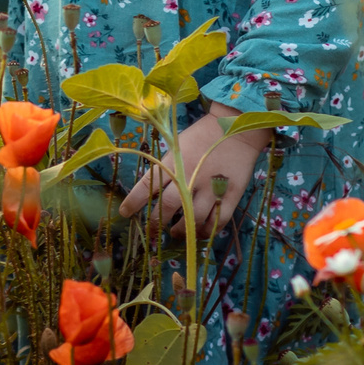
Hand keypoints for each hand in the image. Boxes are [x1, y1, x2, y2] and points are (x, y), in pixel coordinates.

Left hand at [118, 105, 267, 236]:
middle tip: (153, 229)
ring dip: (180, 230)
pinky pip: (217, 221)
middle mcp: (191, 177)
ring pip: (192, 219)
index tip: (125, 213)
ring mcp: (212, 188)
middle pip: (167, 206)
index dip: (134, 202)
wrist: (238, 131)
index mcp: (174, 162)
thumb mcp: (178, 145)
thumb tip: (151, 190)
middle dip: (156, 222)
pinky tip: (199, 232)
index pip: (148, 185)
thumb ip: (166, 166)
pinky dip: (206, 231)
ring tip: (175, 233)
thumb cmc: (203, 137)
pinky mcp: (231, 196)